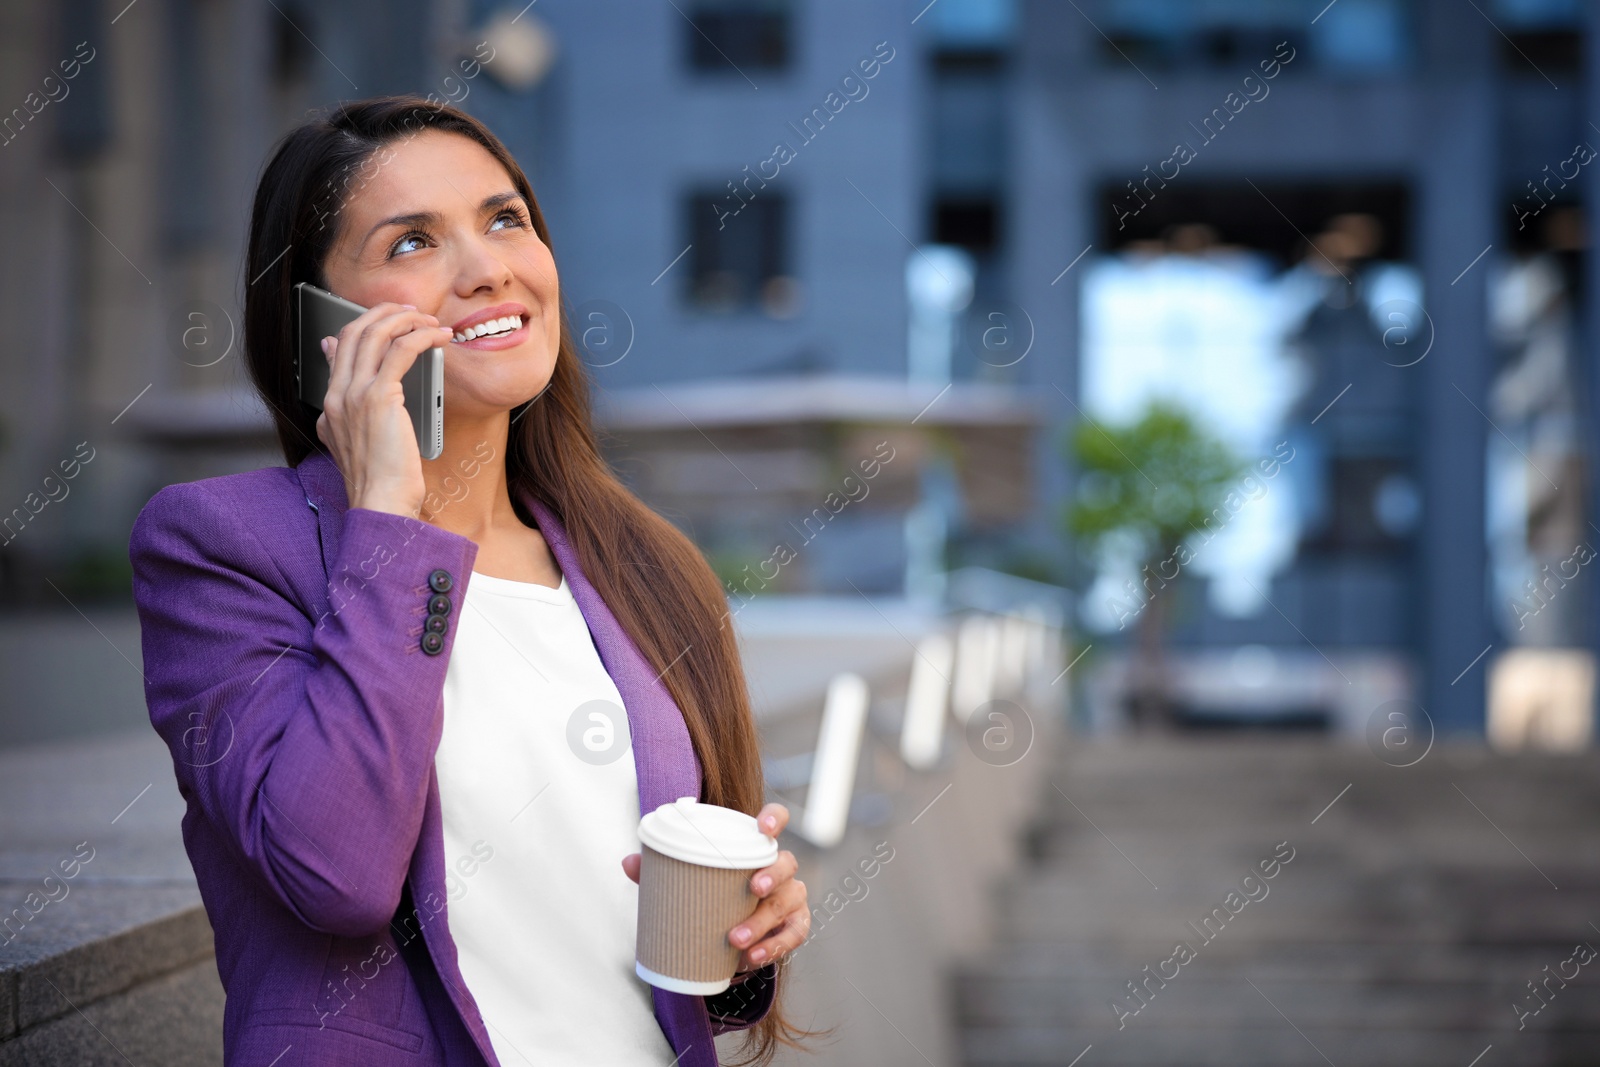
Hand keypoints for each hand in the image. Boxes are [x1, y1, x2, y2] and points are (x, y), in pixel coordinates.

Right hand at [315, 301, 453, 517]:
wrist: (381, 503)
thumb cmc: (381, 481)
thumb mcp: (359, 443)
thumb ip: (354, 412)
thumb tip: (359, 396)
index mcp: (330, 404)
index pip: (339, 347)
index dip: (364, 325)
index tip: (388, 318)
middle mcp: (336, 394)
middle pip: (355, 331)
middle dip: (385, 313)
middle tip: (412, 311)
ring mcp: (353, 394)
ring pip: (375, 333)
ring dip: (406, 319)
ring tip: (429, 321)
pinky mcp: (379, 398)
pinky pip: (401, 350)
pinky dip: (422, 336)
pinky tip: (440, 337)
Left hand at [620, 802, 808, 973]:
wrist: (735, 933)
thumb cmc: (715, 894)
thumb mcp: (691, 881)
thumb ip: (662, 869)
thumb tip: (628, 862)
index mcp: (757, 847)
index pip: (776, 821)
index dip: (774, 819)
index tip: (764, 827)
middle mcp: (780, 868)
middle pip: (786, 864)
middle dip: (772, 875)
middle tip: (753, 889)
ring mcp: (791, 897)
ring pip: (787, 902)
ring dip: (763, 922)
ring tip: (736, 940)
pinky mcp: (796, 925)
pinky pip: (793, 935)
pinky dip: (774, 947)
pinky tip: (752, 958)